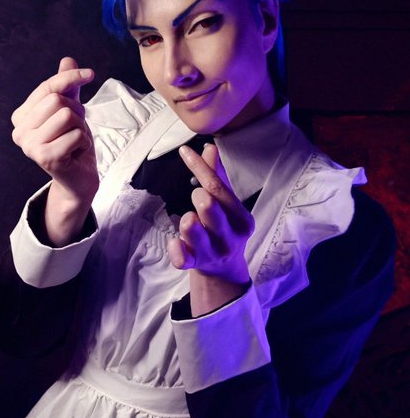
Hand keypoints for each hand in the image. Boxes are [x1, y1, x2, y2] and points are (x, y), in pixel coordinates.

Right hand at [12, 57, 98, 244]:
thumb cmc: (73, 144)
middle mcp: (19, 130)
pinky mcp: (45, 158)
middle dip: (76, 112)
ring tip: (74, 141)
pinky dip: (84, 142)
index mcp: (21, 116)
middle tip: (76, 129)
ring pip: (66, 115)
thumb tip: (67, 59)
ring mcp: (30, 145)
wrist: (78, 179)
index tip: (91, 73)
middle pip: (57, 100)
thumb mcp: (71, 110)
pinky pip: (76, 135)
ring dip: (80, 128)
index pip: (47, 87)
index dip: (70, 77)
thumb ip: (67, 87)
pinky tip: (76, 153)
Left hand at [167, 144, 253, 315]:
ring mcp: (213, 253)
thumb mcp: (227, 205)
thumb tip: (209, 147)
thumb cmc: (225, 229)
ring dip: (186, 220)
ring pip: (192, 230)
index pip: (218, 188)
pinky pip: (181, 256)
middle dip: (198, 197)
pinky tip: (176, 242)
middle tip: (196, 197)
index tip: (185, 152)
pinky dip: (175, 247)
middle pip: (209, 208)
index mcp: (241, 219)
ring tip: (189, 220)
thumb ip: (217, 176)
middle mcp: (230, 237)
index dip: (199, 167)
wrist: (225, 270)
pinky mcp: (196, 265)